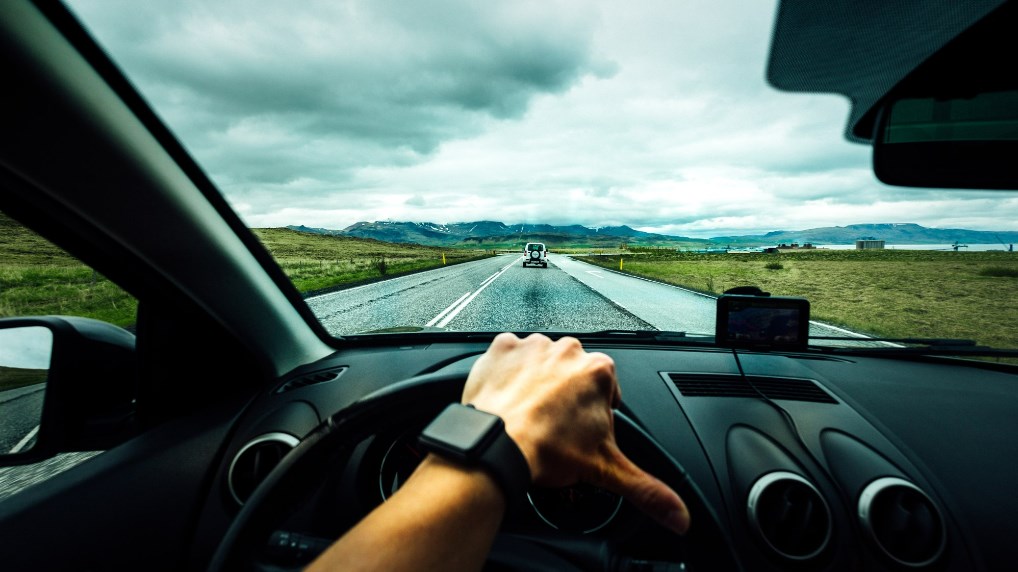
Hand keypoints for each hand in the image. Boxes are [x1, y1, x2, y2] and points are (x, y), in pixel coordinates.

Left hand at [462, 332, 690, 533]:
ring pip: (541, 362)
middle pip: (572, 374)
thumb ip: (648, 491)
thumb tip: (678, 516)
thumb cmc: (547, 450)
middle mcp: (567, 351)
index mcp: (598, 371)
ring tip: (529, 413)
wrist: (497, 444)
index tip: (580, 429)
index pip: (605, 389)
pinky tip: (509, 396)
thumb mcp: (606, 471)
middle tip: (553, 425)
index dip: (594, 413)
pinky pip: (508, 355)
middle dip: (566, 395)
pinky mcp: (501, 348)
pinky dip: (508, 372)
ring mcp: (533, 346)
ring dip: (537, 382)